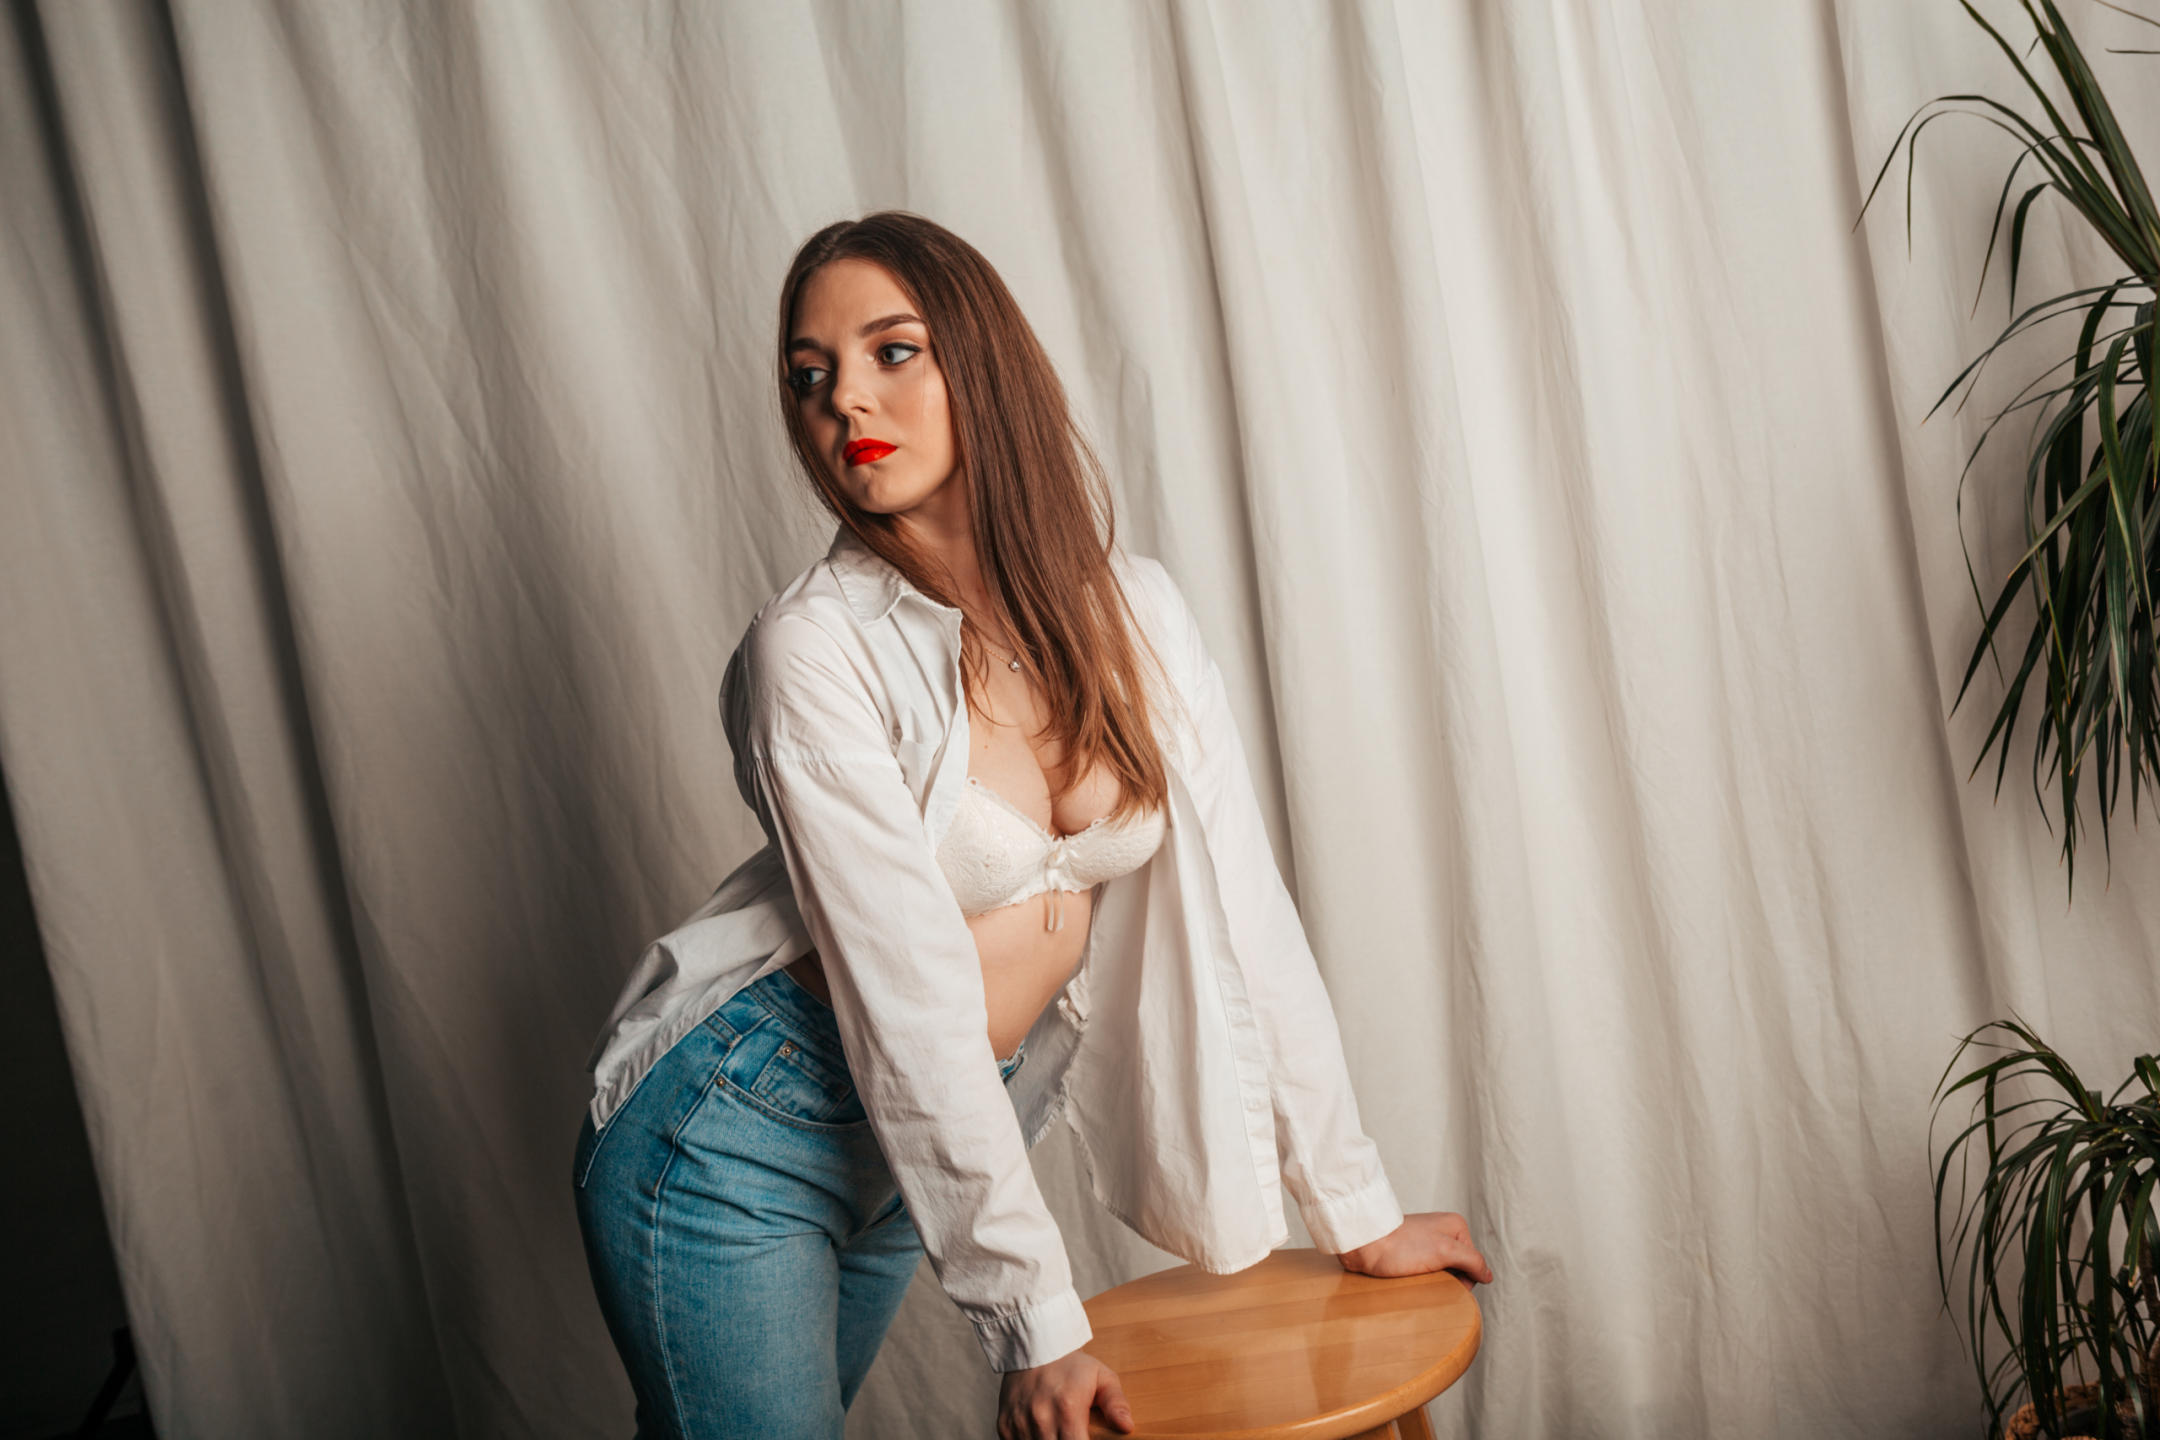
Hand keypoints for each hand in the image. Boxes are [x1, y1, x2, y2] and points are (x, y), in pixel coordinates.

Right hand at [997, 1348, 1133, 1439]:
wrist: (1034, 1345)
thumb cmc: (1071, 1365)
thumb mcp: (1101, 1377)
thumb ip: (1116, 1403)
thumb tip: (1126, 1427)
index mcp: (1068, 1409)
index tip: (1086, 1438)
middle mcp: (1040, 1418)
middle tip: (1072, 1433)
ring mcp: (1020, 1423)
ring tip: (1057, 1431)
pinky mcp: (1004, 1425)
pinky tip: (1040, 1433)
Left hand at [1335, 1210, 1493, 1285]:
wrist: (1363, 1244)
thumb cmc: (1400, 1246)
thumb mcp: (1444, 1251)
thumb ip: (1472, 1261)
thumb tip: (1488, 1275)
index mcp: (1456, 1226)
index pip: (1473, 1263)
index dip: (1463, 1279)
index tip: (1445, 1280)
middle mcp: (1443, 1231)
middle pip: (1458, 1267)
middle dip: (1448, 1279)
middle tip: (1429, 1278)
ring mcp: (1426, 1242)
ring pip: (1442, 1271)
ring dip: (1434, 1281)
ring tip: (1418, 1279)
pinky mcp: (1411, 1252)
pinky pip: (1425, 1271)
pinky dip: (1422, 1279)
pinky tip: (1411, 1279)